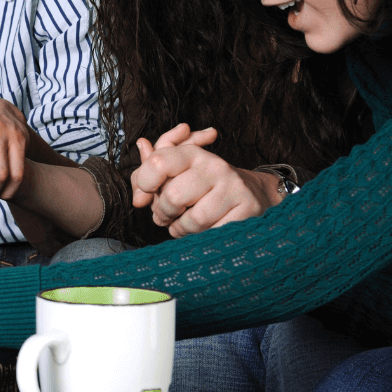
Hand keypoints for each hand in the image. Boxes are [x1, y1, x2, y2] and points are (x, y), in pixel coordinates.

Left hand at [129, 122, 278, 235]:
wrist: (252, 193)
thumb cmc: (204, 185)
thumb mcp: (177, 172)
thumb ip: (152, 171)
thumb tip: (139, 180)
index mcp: (193, 153)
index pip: (158, 162)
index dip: (145, 182)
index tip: (150, 192)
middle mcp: (214, 166)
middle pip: (173, 196)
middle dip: (163, 213)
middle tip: (166, 216)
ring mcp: (233, 187)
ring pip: (194, 220)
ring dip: (182, 229)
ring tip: (184, 225)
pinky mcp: (248, 209)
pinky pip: (214, 233)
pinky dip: (203, 238)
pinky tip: (203, 231)